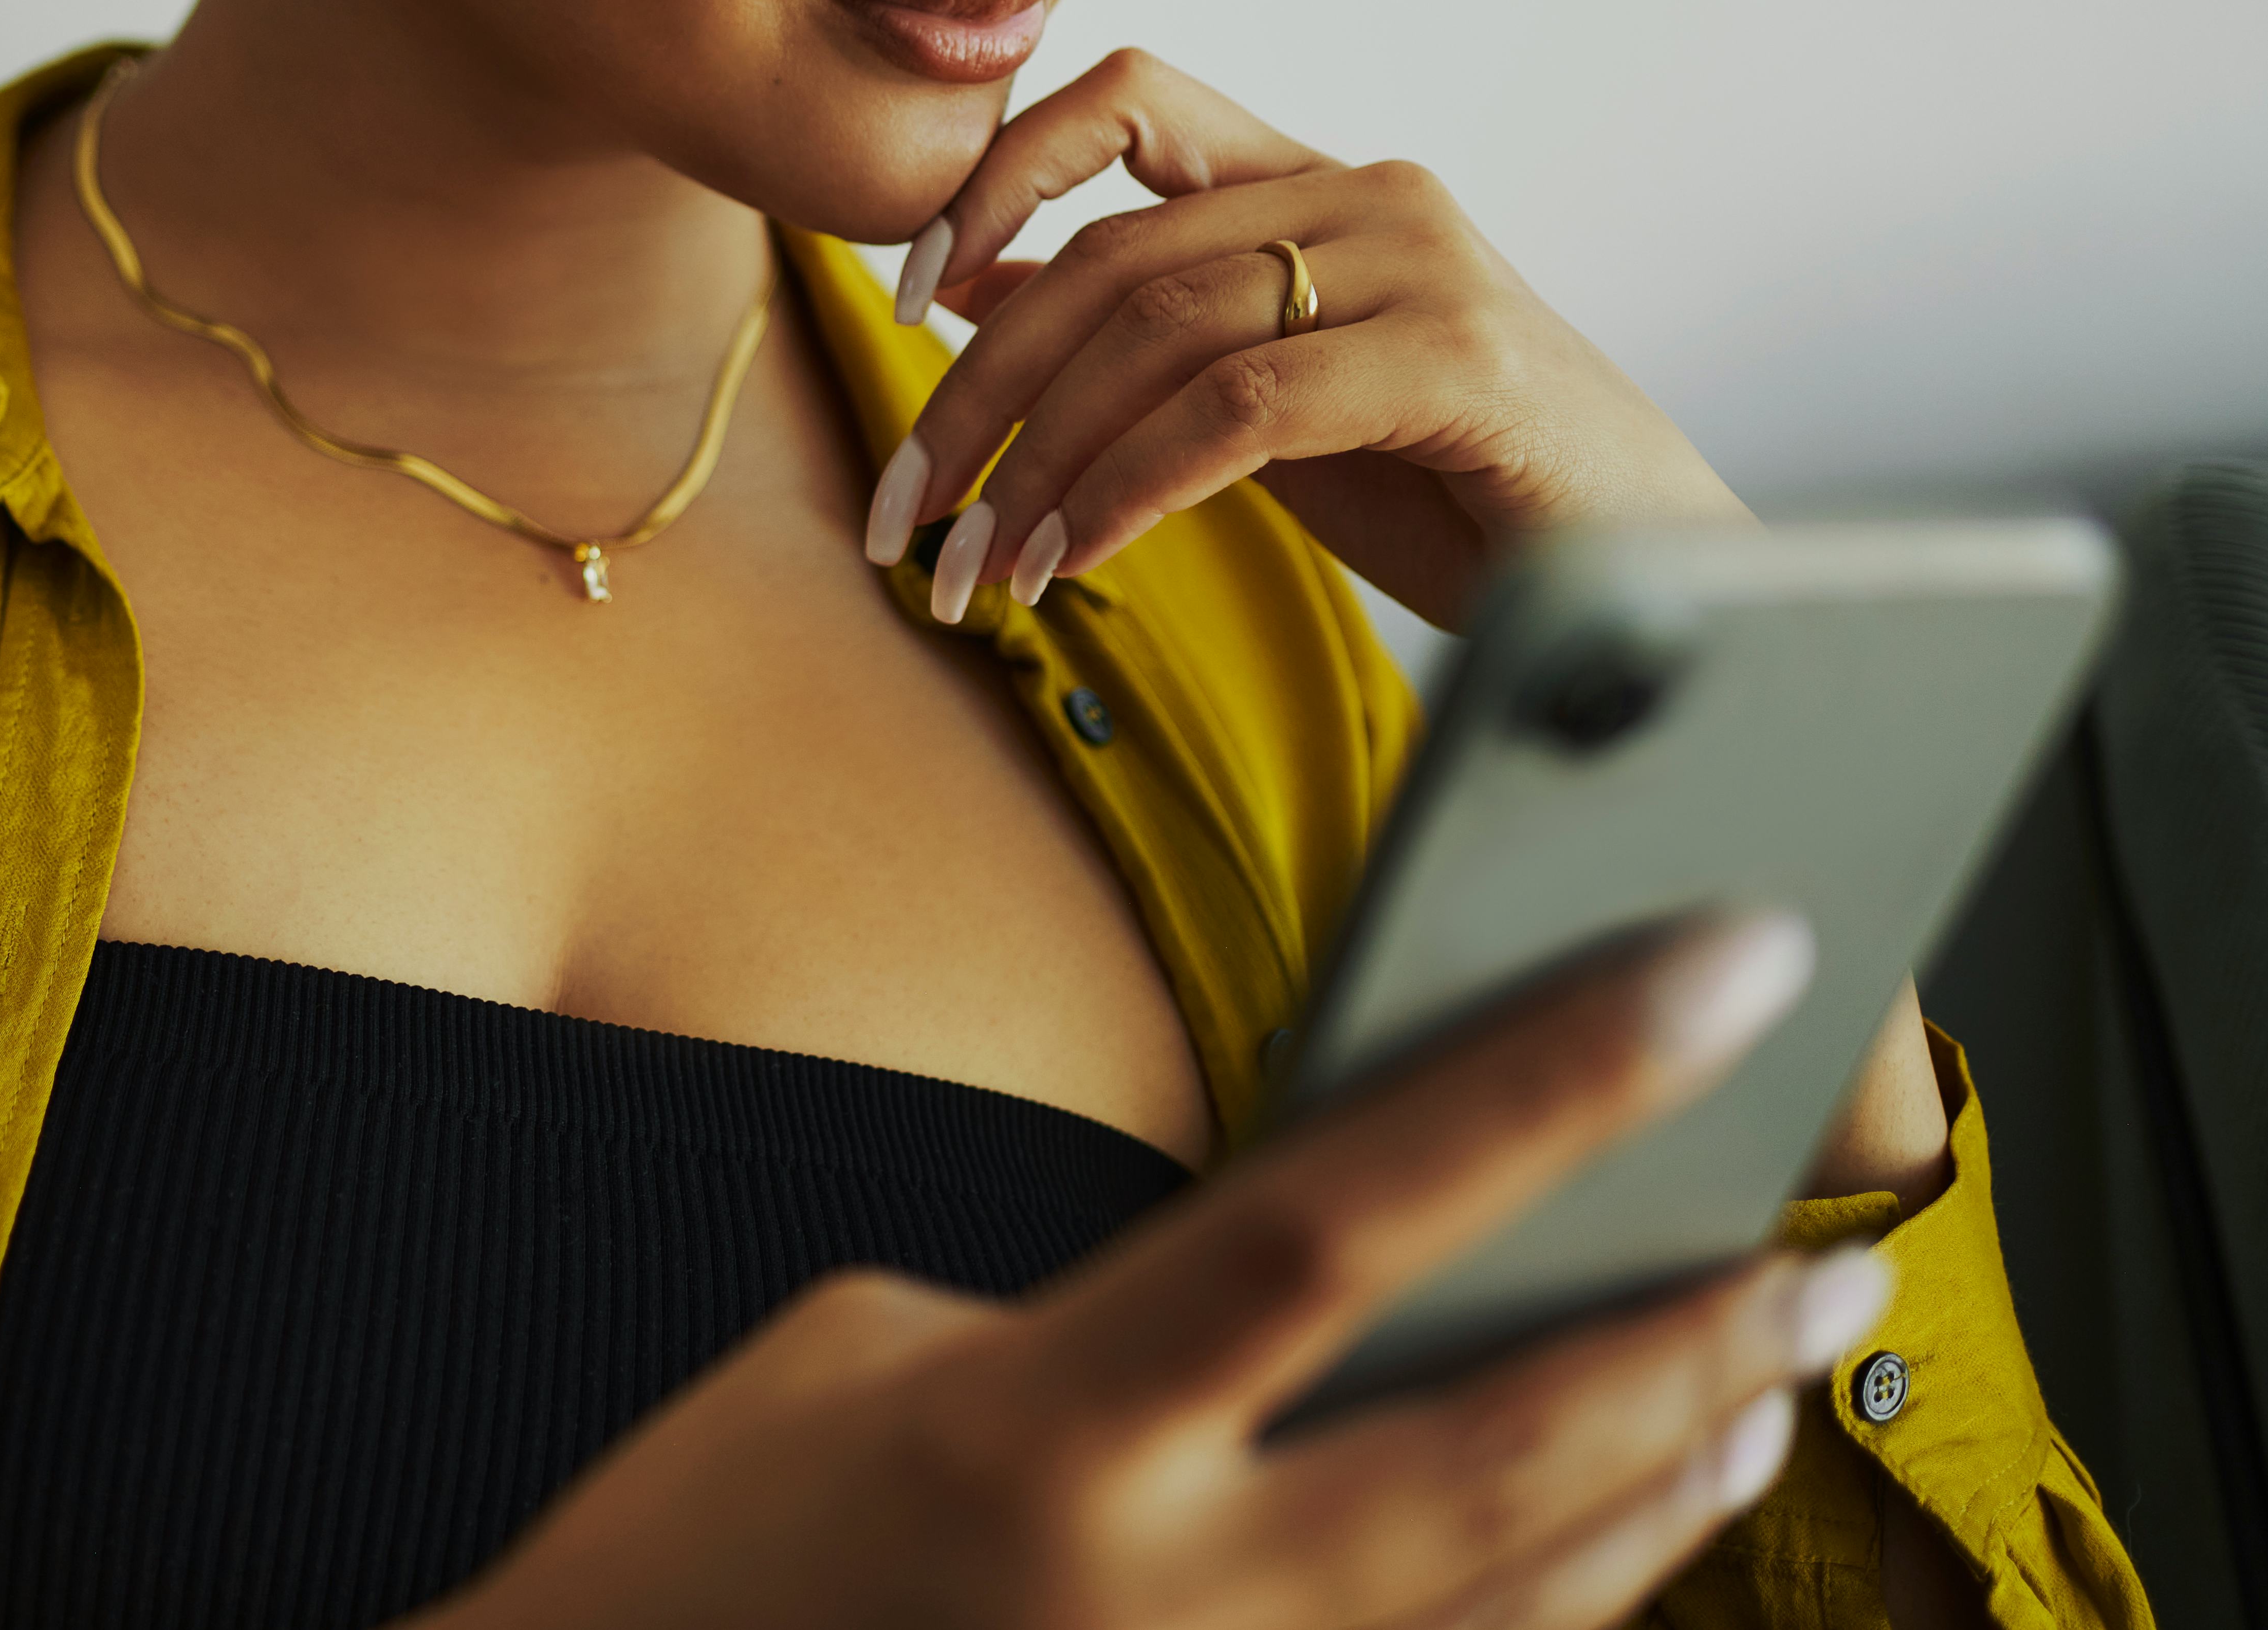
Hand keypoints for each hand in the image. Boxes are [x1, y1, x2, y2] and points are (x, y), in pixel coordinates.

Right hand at [425, 913, 1896, 1629]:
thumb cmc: (705, 1531)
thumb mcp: (865, 1343)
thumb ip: (1097, 1317)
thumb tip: (1292, 1288)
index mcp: (1041, 1428)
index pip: (1340, 1216)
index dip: (1545, 1082)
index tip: (1710, 968)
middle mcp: (1161, 1594)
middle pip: (1501, 1443)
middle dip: (1690, 1331)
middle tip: (1830, 1238)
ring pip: (1519, 1587)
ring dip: (1669, 1468)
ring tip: (1774, 1361)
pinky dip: (1575, 1590)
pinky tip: (1645, 1518)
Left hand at [871, 50, 1748, 628]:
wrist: (1654, 581)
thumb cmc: (1459, 493)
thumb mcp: (1267, 401)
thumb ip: (1146, 336)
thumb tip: (975, 285)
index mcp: (1322, 184)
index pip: (1126, 101)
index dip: (994, 174)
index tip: (899, 290)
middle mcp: (1372, 194)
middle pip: (1110, 255)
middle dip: (981, 391)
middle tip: (905, 516)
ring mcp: (1426, 267)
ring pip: (1159, 331)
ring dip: (1043, 465)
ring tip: (981, 569)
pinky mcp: (1460, 363)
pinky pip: (1239, 410)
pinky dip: (1131, 488)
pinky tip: (1074, 559)